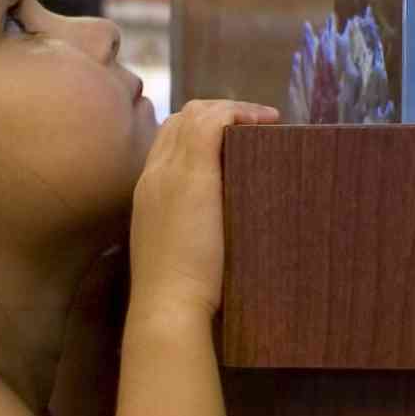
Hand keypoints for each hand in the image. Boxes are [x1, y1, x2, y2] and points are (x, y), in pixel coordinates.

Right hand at [126, 100, 278, 316]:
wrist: (168, 304)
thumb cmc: (180, 291)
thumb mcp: (182, 248)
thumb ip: (194, 225)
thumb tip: (226, 218)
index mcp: (148, 189)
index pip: (169, 138)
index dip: (201, 129)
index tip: (235, 138)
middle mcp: (154, 173)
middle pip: (180, 120)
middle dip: (218, 114)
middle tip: (255, 126)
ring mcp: (170, 171)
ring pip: (196, 114)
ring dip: (233, 111)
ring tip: (265, 123)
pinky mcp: (194, 175)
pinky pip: (213, 123)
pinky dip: (239, 114)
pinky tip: (267, 123)